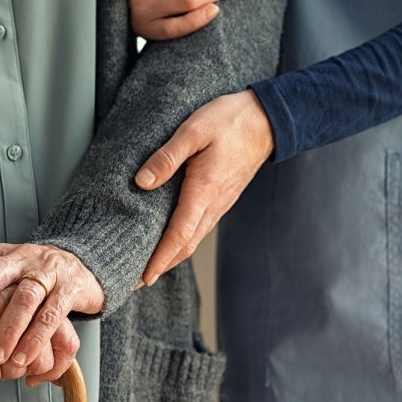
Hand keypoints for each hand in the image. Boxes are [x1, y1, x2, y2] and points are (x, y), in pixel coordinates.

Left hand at [0, 243, 103, 381]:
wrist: (86, 266)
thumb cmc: (36, 282)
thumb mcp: (6, 282)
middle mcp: (18, 257)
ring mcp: (46, 270)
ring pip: (22, 298)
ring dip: (5, 331)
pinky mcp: (71, 287)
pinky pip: (51, 314)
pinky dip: (35, 338)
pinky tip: (23, 359)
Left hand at [134, 90, 273, 284]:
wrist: (266, 119)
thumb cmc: (230, 121)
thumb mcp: (193, 131)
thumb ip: (167, 157)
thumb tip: (142, 182)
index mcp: (204, 191)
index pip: (179, 236)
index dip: (159, 260)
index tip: (142, 278)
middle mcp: (213, 205)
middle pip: (185, 246)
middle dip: (160, 267)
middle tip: (135, 281)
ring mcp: (219, 204)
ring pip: (193, 240)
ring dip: (171, 257)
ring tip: (148, 266)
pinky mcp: (221, 199)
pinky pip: (199, 228)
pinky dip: (182, 242)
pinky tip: (169, 241)